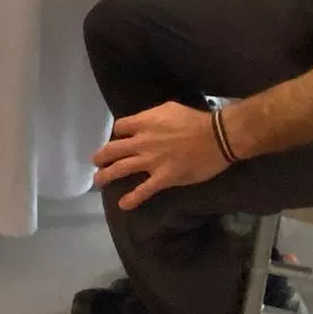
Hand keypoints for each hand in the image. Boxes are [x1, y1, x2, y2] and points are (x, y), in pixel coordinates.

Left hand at [93, 103, 228, 209]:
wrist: (216, 137)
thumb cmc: (195, 120)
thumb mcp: (169, 109)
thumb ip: (152, 117)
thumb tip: (143, 122)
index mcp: (144, 123)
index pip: (120, 128)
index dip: (118, 134)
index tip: (119, 139)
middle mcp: (142, 142)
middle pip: (113, 150)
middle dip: (101, 156)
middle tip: (96, 161)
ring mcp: (151, 161)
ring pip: (121, 169)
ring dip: (106, 176)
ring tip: (98, 181)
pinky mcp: (163, 178)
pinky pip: (143, 190)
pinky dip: (131, 198)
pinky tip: (123, 204)